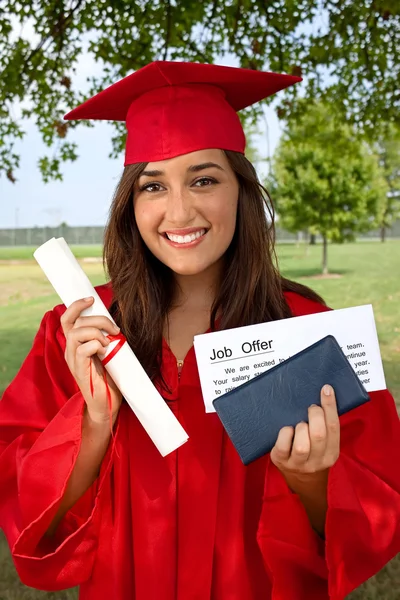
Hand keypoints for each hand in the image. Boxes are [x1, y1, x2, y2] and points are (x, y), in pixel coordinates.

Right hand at [61, 297, 122, 423]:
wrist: (108, 404)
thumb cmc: (109, 377)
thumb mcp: (108, 352)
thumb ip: (106, 337)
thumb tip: (114, 323)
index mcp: (76, 344)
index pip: (67, 319)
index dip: (76, 306)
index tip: (91, 299)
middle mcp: (71, 350)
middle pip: (75, 322)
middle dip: (98, 319)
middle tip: (115, 329)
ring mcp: (73, 360)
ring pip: (76, 333)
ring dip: (96, 332)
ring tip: (109, 342)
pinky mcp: (79, 370)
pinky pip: (82, 350)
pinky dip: (96, 345)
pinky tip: (106, 352)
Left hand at [270, 384, 339, 480]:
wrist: (301, 479)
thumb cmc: (313, 451)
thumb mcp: (324, 443)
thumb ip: (325, 426)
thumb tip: (324, 394)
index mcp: (332, 453)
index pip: (333, 427)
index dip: (330, 406)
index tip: (326, 389)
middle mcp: (317, 461)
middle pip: (318, 435)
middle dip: (315, 415)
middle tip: (311, 408)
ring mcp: (298, 463)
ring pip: (301, 445)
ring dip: (301, 428)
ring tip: (300, 424)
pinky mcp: (281, 462)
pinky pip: (282, 446)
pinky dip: (285, 433)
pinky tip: (287, 429)